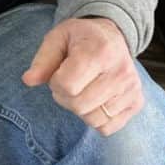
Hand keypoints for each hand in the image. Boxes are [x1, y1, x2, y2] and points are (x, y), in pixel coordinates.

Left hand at [22, 17, 143, 135]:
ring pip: (93, 119)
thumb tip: (28, 80)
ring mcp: (131, 89)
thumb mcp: (57, 38)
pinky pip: (107, 128)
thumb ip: (43, 60)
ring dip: (79, 109)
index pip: (67, 86)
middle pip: (79, 105)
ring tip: (82, 89)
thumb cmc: (80, 38)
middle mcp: (121, 71)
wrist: (112, 36)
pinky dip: (95, 119)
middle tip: (69, 83)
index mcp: (101, 51)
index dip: (55, 83)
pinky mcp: (137, 102)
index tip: (59, 72)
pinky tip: (95, 100)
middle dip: (65, 97)